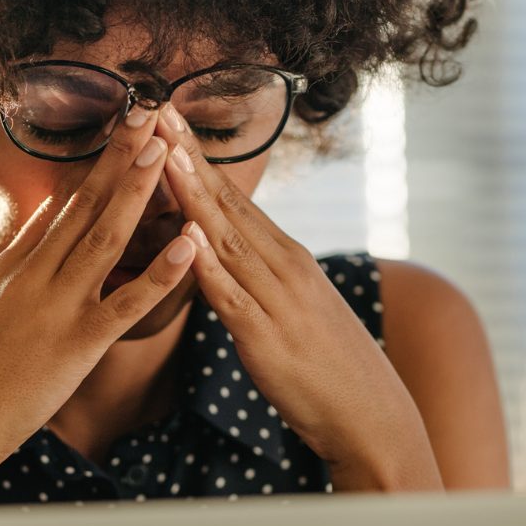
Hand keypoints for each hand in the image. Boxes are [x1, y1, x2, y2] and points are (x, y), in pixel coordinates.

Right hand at [0, 105, 198, 485]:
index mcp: (12, 268)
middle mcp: (33, 276)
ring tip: (165, 148)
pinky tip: (189, 245)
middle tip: (149, 111)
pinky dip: (161, 273)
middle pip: (83, 204)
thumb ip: (13, 271)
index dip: (94, 166)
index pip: (60, 206)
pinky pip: (127, 303)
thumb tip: (38, 231)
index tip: (121, 129)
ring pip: (105, 237)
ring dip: (137, 190)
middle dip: (119, 156)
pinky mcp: (76, 345)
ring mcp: (55, 307)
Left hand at [154, 108, 441, 486]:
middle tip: (155, 108)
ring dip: (193, 194)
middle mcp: (284, 268)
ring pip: (227, 239)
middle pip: (228, 205)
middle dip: (188, 156)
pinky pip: (232, 297)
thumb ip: (261, 280)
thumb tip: (227, 257)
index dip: (198, 159)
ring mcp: (278, 300)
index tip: (169, 119)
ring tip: (163, 153)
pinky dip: (208, 266)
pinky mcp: (267, 339)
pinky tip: (186, 238)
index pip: (236, 199)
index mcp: (288, 259)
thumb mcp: (296, 310)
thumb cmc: (329, 368)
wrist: (370, 416)